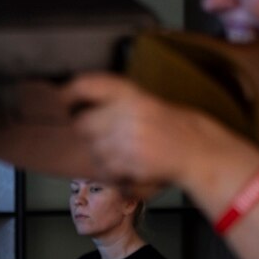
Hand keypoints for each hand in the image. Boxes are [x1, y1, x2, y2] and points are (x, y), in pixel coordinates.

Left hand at [60, 73, 220, 192]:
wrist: (198, 149)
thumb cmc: (168, 128)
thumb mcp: (144, 105)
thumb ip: (114, 106)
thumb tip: (73, 109)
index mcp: (133, 95)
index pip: (92, 85)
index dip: (71, 91)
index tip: (60, 99)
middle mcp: (129, 113)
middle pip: (84, 124)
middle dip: (88, 135)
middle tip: (103, 139)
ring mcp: (130, 138)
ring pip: (94, 150)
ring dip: (102, 156)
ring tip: (122, 156)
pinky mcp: (133, 162)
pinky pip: (107, 169)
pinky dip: (113, 173)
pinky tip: (128, 169)